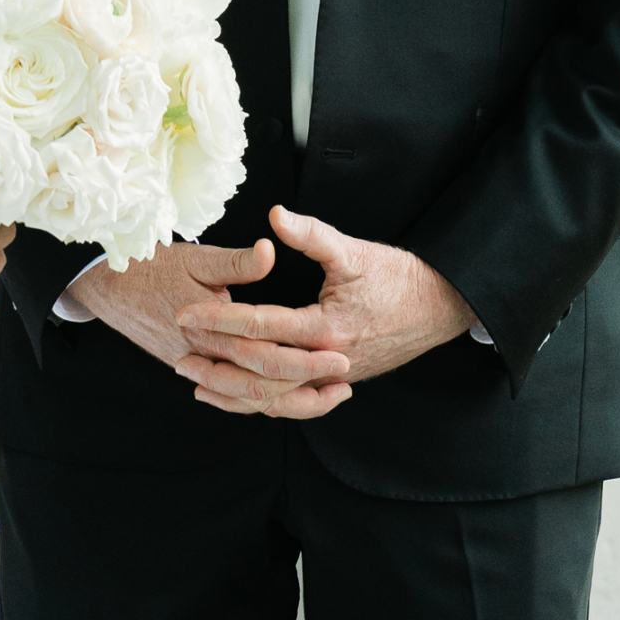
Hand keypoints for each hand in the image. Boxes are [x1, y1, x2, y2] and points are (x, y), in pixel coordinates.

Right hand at [76, 234, 352, 415]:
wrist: (104, 287)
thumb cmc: (149, 266)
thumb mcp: (195, 255)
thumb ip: (236, 261)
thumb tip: (271, 252)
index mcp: (206, 324)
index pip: (264, 349)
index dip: (304, 356)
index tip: (339, 352)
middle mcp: (199, 353)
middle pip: (260, 380)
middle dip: (306, 383)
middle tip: (343, 378)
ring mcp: (192, 365)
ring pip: (245, 396)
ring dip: (288, 400)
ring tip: (325, 396)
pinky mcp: (189, 367)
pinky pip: (226, 395)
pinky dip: (257, 401)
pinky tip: (282, 399)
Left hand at [172, 205, 470, 415]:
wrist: (439, 308)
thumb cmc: (399, 278)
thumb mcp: (355, 251)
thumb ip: (311, 235)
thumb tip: (275, 216)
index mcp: (329, 327)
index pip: (262, 326)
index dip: (219, 319)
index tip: (186, 314)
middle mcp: (329, 361)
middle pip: (261, 371)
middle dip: (217, 365)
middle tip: (180, 355)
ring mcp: (334, 379)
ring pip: (275, 397)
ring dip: (232, 392)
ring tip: (196, 383)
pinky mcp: (336, 385)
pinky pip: (292, 403)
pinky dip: (260, 403)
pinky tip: (234, 398)